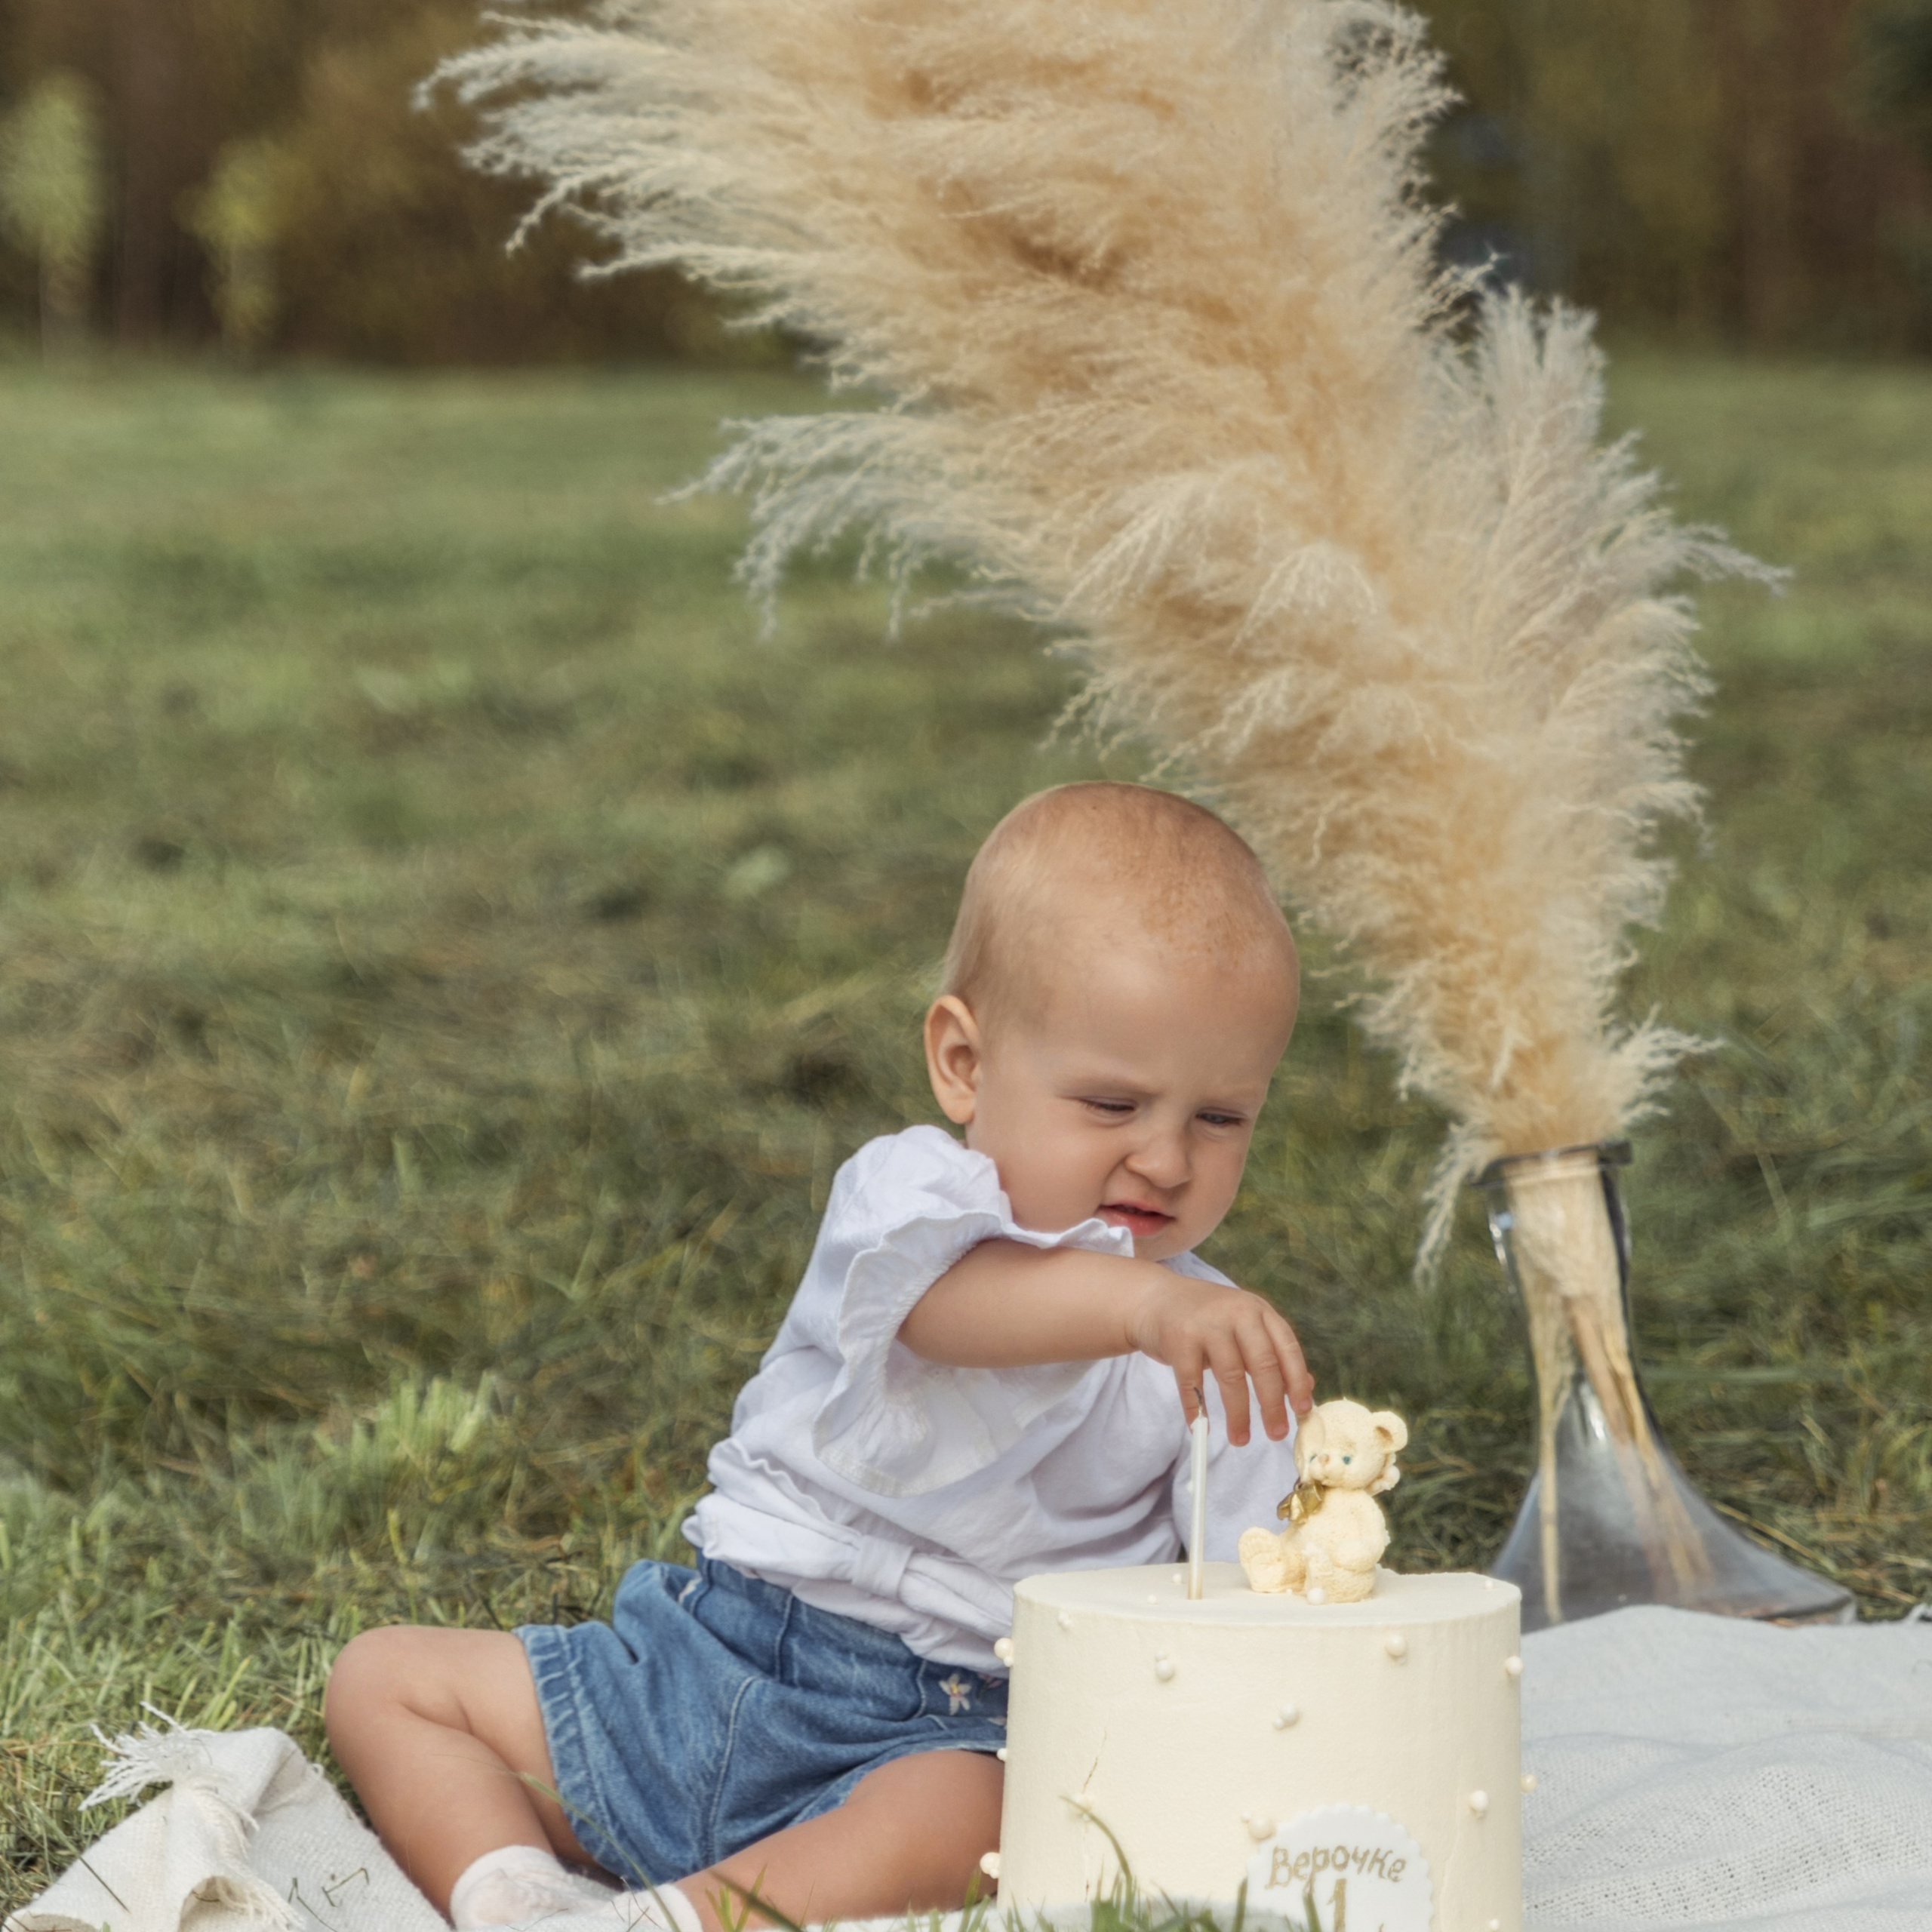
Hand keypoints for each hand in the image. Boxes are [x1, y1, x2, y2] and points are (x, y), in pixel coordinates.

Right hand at [1124, 1270, 1312, 1445]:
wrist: (1155, 1298)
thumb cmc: (1206, 1319)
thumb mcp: (1243, 1327)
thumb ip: (1272, 1353)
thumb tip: (1306, 1389)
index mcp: (1258, 1311)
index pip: (1287, 1349)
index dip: (1298, 1382)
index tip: (1302, 1412)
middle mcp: (1236, 1312)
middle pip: (1263, 1364)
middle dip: (1272, 1405)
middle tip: (1278, 1434)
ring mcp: (1206, 1324)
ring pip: (1231, 1377)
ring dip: (1238, 1414)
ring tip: (1241, 1439)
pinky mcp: (1178, 1338)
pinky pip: (1192, 1383)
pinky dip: (1197, 1410)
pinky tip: (1200, 1427)